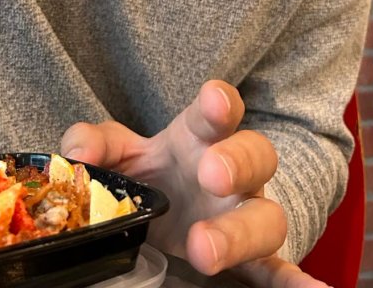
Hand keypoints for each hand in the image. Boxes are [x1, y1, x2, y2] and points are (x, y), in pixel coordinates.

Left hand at [61, 80, 328, 287]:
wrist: (180, 212)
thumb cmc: (156, 173)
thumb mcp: (123, 154)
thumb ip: (98, 144)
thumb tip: (76, 153)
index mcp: (202, 137)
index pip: (219, 111)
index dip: (220, 103)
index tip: (214, 103)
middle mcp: (234, 172)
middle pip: (255, 154)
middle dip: (236, 162)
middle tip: (210, 175)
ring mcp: (248, 215)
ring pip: (266, 217)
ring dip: (242, 231)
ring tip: (206, 251)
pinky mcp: (255, 259)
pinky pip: (279, 271)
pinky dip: (296, 281)